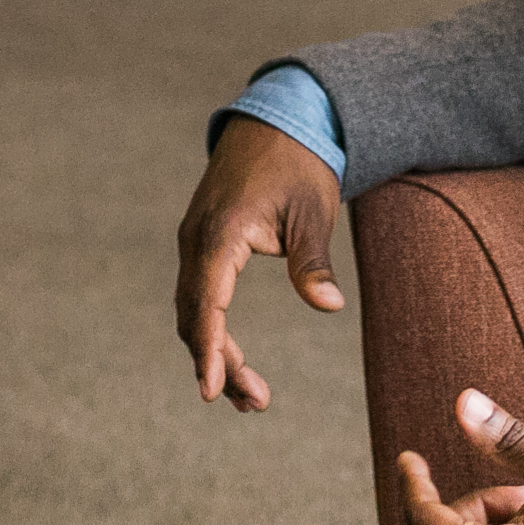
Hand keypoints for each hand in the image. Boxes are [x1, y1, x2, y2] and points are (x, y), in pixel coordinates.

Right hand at [173, 115, 344, 410]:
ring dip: (216, 351)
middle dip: (220, 363)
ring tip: (251, 396)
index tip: (212, 391)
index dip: (209, 350)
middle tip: (256, 404)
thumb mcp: (312, 213)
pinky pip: (199, 293)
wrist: (277, 120)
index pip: (207, 302)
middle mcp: (197, 239)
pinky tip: (234, 357)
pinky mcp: (203, 242)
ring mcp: (195, 240)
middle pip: (196, 316)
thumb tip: (329, 307)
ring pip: (194, 309)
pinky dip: (213, 328)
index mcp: (221, 232)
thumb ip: (313, 262)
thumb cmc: (298, 165)